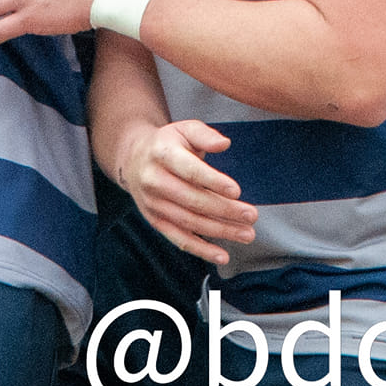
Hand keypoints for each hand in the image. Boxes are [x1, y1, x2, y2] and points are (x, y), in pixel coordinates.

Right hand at [118, 119, 257, 265]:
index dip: (213, 181)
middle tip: (251, 216)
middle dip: (225, 211)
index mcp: (163, 154)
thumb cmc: (168, 143)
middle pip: (193, 200)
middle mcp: (155, 181)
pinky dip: (202, 250)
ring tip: (247, 234)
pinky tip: (222, 255)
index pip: (190, 171)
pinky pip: (179, 239)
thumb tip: (224, 144)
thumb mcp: (184, 129)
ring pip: (190, 222)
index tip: (236, 191)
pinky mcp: (156, 221)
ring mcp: (154, 204)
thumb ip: (205, 135)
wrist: (134, 159)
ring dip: (220, 231)